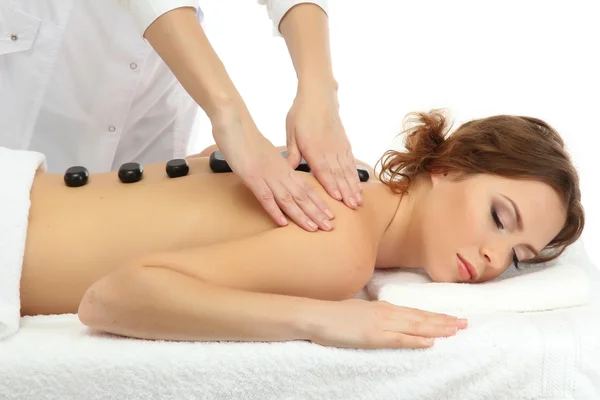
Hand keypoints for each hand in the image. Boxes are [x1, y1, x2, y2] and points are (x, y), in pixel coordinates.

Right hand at [212, 110, 334, 231]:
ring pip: (289, 199)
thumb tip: (284, 175)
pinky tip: (283, 223)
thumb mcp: (267, 154)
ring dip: (302, 215)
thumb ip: (277, 166)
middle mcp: (280, 173)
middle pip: (302, 196)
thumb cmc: (247, 139)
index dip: (318, 202)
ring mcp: (267, 176)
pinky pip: (266, 197)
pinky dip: (275, 211)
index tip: (329, 215)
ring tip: (314, 228)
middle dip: (316, 213)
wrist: (234, 124)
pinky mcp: (253, 178)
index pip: (306, 188)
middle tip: (329, 227)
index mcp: (284, 167)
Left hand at [285, 87, 362, 209]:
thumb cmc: (301, 114)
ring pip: (347, 169)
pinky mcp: (344, 142)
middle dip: (347, 191)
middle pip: (339, 173)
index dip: (331, 186)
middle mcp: (329, 148)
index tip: (338, 199)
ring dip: (353, 186)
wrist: (318, 94)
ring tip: (358, 200)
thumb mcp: (291, 133)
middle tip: (353, 207)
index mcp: (314, 147)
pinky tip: (358, 183)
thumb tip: (288, 170)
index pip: (323, 170)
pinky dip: (355, 173)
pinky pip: (351, 161)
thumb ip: (292, 153)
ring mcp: (339, 145)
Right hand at [309, 299, 467, 348]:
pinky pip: (400, 339)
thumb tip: (383, 316)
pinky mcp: (373, 336)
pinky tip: (430, 342)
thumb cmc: (333, 315)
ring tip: (455, 331)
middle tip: (465, 324)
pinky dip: (417, 340)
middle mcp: (385, 313)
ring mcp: (380, 324)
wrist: (316, 315)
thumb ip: (373, 313)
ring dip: (437, 328)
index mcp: (382, 307)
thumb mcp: (358, 310)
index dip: (434, 315)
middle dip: (443, 320)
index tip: (451, 317)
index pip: (414, 312)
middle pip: (420, 317)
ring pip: (415, 326)